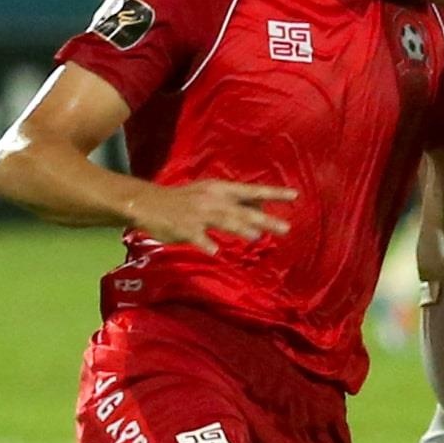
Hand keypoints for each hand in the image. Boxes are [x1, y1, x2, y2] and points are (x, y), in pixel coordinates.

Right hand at [125, 181, 296, 254]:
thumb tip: (263, 204)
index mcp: (220, 190)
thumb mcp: (212, 193)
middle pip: (242, 210)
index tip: (296, 195)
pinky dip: (206, 244)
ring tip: (256, 237)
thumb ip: (236, 200)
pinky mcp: (183, 227)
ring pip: (222, 221)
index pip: (252, 191)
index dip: (274, 193)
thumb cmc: (185, 200)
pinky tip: (215, 252)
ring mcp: (197, 214)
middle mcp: (212, 200)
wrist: (147, 202)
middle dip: (264, 219)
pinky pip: (197, 237)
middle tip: (286, 228)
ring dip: (239, 229)